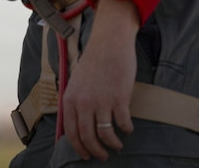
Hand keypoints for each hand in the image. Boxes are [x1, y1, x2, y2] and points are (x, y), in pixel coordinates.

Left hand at [60, 0, 138, 159]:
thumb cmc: (93, 61)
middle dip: (96, 151)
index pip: (72, 133)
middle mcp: (84, 103)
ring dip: (112, 144)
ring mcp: (102, 101)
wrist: (109, 43)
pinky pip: (123, 123)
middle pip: (88, 137)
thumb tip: (78, 125)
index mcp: (70, 99)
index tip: (86, 155)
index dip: (79, 147)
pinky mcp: (119, 98)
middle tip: (102, 155)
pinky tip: (128, 128)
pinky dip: (126, 129)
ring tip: (117, 145)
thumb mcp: (76, 82)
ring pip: (105, 134)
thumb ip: (76, 102)